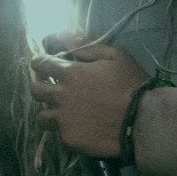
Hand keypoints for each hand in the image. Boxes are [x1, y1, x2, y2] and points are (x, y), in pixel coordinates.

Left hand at [29, 43, 148, 156]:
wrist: (141, 120)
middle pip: (35, 89)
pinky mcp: (69, 138)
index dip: (39, 62)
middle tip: (51, 86)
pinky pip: (57, 132)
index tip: (43, 63)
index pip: (41, 64)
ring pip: (41, 115)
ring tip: (60, 110)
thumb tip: (64, 37)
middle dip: (40, 85)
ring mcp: (63, 119)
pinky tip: (76, 126)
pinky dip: (63, 127)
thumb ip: (87, 46)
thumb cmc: (131, 84)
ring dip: (48, 110)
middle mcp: (61, 96)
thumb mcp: (115, 56)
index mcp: (71, 73)